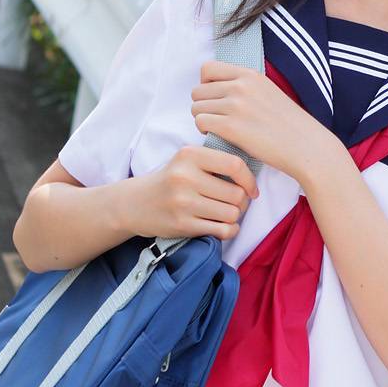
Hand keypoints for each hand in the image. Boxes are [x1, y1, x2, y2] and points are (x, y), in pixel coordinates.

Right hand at [129, 143, 259, 243]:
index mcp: (189, 155)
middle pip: (236, 194)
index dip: (249, 180)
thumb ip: (215, 162)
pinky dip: (230, 231)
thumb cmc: (170, 181)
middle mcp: (185, 177)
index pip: (234, 165)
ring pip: (232, 214)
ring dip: (235, 217)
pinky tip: (224, 226)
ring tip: (226, 214)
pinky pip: (222, 231)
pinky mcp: (182, 224)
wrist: (135, 203)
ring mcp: (182, 202)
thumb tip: (252, 178)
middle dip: (242, 202)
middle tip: (236, 204)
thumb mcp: (187, 161)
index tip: (252, 189)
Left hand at [190, 61, 336, 185]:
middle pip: (198, 90)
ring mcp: (235, 105)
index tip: (216, 99)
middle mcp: (240, 86)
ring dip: (203, 119)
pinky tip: (220, 136)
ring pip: (196, 107)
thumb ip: (245, 86)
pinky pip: (200, 122)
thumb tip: (217, 89)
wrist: (306, 146)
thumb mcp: (268, 92)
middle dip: (203, 106)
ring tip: (219, 128)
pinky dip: (205, 131)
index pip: (207, 69)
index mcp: (250, 75)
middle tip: (217, 119)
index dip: (206, 85)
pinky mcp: (231, 127)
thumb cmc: (288, 124)